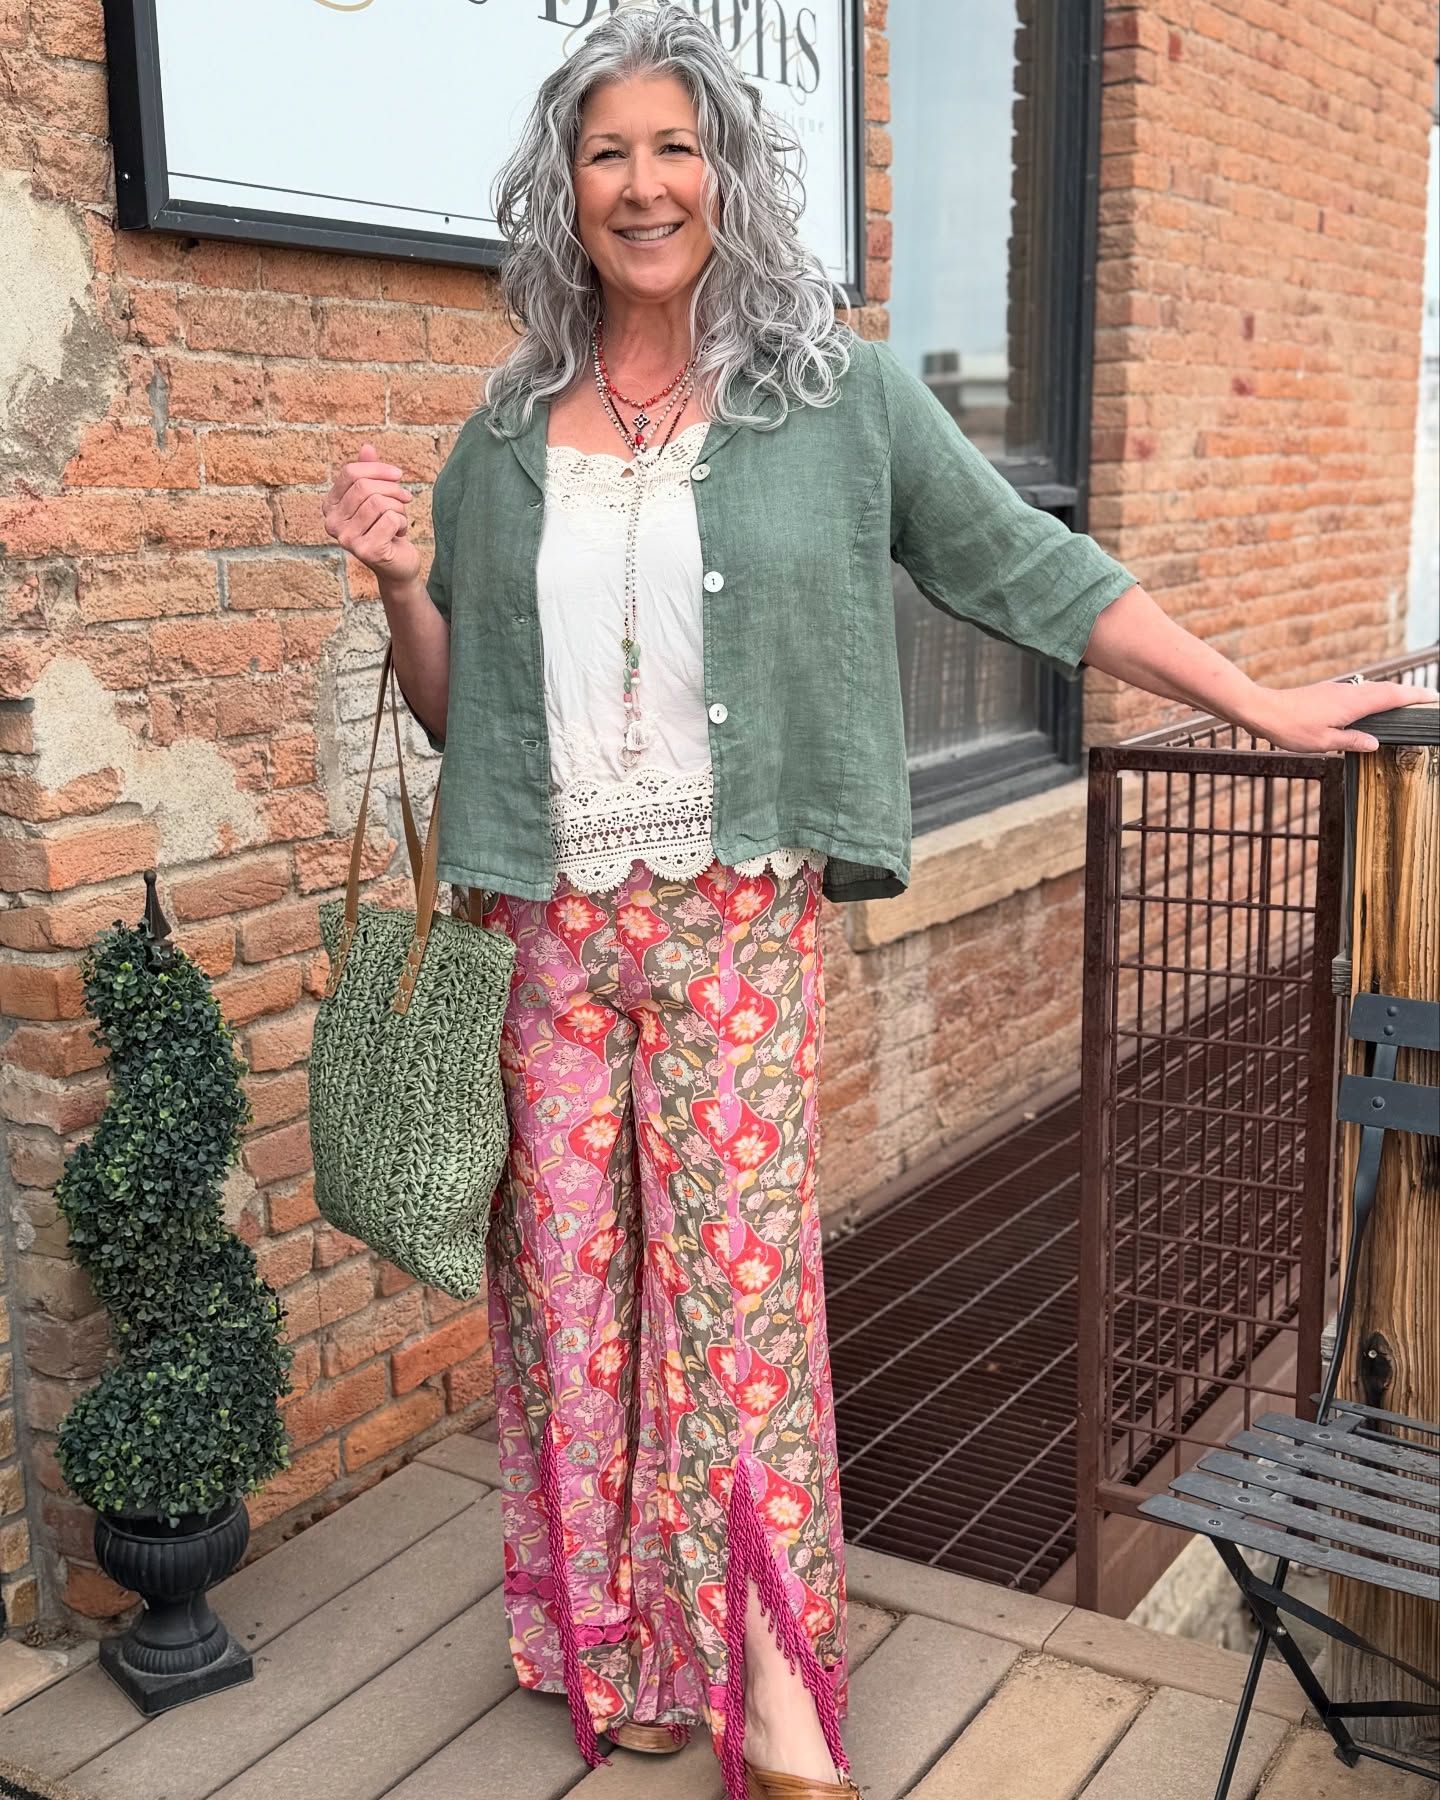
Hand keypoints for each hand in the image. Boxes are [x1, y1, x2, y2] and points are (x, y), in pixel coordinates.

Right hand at [322, 444, 420, 586]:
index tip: (398, 475)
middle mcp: (332, 523)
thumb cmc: (386, 528)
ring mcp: (346, 538)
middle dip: (392, 489)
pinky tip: (400, 533)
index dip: (378, 469)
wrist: (397, 565)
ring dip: (399, 508)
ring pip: (378, 503)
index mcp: (330, 505)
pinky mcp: (365, 550)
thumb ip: (370, 473)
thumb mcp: (378, 496)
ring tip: (399, 519)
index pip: (350, 473)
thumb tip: (367, 447)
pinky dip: (402, 522)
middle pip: (364, 486)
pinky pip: (390, 519)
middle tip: (405, 498)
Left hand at [1247, 679, 1439, 752]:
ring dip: (1391, 694)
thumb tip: (1375, 743)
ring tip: (1406, 703)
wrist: (1263, 710)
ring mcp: (1338, 691)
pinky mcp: (1328, 693)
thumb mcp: (1324, 742)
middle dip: (1409, 694)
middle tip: (1427, 700)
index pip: (1392, 696)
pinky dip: (1373, 696)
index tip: (1433, 697)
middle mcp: (1348, 692)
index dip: (1415, 696)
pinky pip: (1359, 692)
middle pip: (1387, 689)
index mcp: (1353, 703)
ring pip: (1372, 689)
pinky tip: (1371, 706)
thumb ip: (1352, 741)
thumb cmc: (1290, 727)